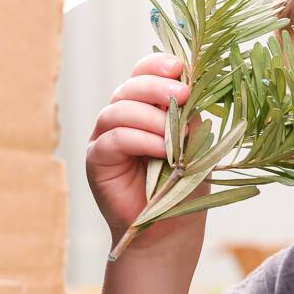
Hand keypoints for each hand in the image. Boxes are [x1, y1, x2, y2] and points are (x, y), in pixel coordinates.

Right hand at [86, 53, 205, 256]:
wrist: (171, 227)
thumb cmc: (184, 184)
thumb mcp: (196, 142)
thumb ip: (189, 116)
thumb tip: (190, 91)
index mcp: (146, 107)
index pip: (143, 73)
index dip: (157, 65)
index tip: (179, 68)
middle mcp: (122, 117)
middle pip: (129, 87)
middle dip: (157, 86)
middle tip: (182, 95)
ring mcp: (105, 137)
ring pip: (118, 110)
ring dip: (151, 118)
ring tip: (174, 137)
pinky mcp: (97, 160)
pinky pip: (114, 139)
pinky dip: (140, 140)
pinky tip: (161, 150)